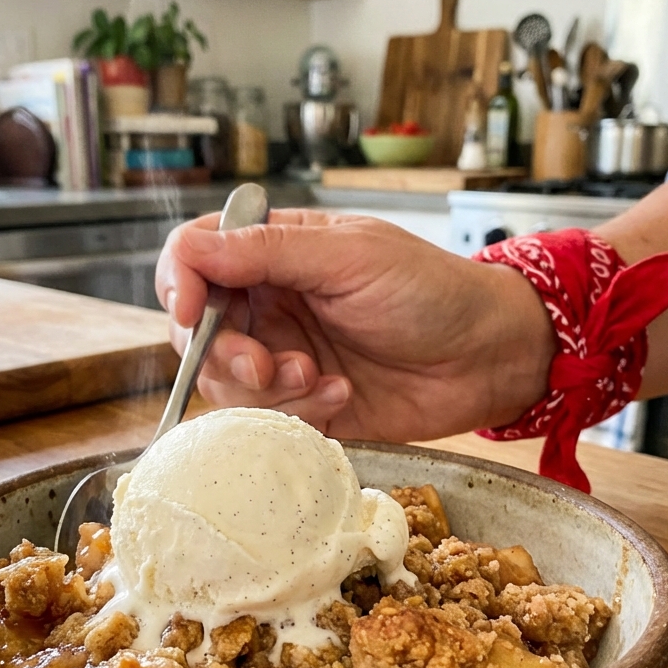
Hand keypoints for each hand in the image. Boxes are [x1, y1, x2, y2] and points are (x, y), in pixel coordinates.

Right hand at [155, 210, 555, 440]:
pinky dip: (296, 412)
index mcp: (274, 252)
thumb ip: (267, 252)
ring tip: (320, 379)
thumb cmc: (431, 291)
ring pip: (225, 382)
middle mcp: (269, 303)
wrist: (489, 357)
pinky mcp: (303, 404)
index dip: (178, 285)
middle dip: (223, 354)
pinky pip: (266, 418)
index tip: (189, 314)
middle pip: (195, 331)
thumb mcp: (349, 258)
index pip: (193, 256)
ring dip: (266, 388)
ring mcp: (284, 355)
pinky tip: (340, 395)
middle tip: (266, 366)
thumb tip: (191, 248)